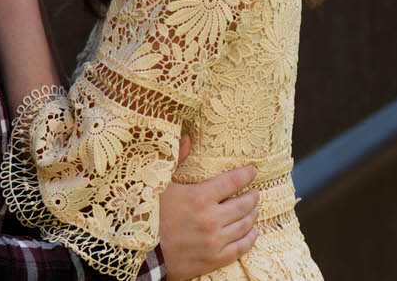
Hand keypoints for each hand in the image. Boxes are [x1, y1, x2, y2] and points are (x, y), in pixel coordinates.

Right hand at [158, 136, 259, 279]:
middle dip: (252, 196)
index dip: (245, 175)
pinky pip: (240, 248)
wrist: (140, 252)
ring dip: (252, 215)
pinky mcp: (214, 259)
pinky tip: (253, 232)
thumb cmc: (147, 213)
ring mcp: (214, 240)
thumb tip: (187, 137)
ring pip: (244, 226)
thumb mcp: (159, 182)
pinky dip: (250, 239)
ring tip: (254, 209)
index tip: (253, 171)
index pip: (231, 182)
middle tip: (255, 192)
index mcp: (199, 197)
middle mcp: (211, 219)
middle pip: (242, 205)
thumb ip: (176, 159)